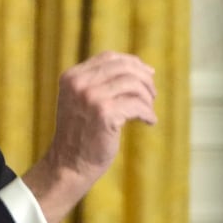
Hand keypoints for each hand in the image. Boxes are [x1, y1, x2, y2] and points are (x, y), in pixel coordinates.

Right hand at [19, 51, 156, 222]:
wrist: (69, 165)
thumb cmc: (81, 135)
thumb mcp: (82, 101)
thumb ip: (99, 83)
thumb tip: (141, 68)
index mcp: (72, 77)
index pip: (109, 58)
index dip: (132, 62)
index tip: (148, 73)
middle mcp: (80, 83)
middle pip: (124, 67)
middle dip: (144, 78)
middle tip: (153, 94)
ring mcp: (91, 97)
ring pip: (133, 85)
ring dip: (147, 97)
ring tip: (148, 110)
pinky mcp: (105, 113)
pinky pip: (137, 105)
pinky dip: (148, 113)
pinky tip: (149, 121)